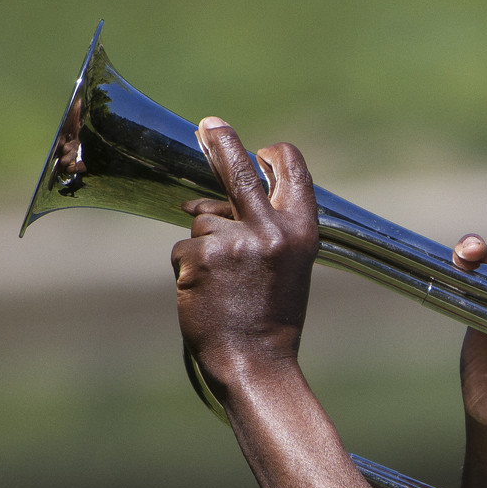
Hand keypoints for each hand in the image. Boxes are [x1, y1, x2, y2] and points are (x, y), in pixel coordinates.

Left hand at [170, 117, 318, 395]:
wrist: (256, 363)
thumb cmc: (271, 318)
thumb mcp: (287, 267)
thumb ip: (264, 231)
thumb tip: (201, 203)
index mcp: (303, 232)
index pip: (293, 174)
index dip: (275, 157)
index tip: (260, 149)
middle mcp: (272, 231)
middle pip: (239, 172)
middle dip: (220, 143)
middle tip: (207, 124)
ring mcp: (234, 242)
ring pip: (202, 222)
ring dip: (203, 247)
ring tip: (223, 286)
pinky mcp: (200, 257)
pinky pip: (183, 250)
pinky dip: (188, 270)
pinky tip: (206, 295)